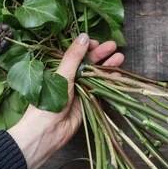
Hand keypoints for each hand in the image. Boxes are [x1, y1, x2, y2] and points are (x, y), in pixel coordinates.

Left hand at [9, 33, 123, 168]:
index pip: (76, 54)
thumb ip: (74, 57)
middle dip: (101, 55)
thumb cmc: (49, 102)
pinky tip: (117, 74)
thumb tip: (84, 36)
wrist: (47, 131)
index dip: (87, 47)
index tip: (98, 42)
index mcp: (59, 70)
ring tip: (120, 58)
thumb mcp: (62, 75)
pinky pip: (100, 89)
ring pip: (96, 75)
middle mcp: (70, 79)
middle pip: (88, 63)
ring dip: (107, 67)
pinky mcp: (87, 102)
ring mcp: (79, 90)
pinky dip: (109, 82)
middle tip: (114, 46)